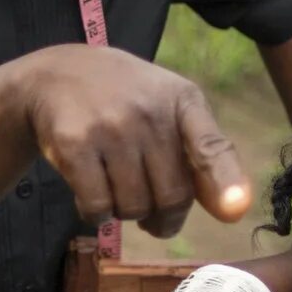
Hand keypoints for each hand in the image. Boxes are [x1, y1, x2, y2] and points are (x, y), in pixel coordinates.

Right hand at [17, 45, 252, 236]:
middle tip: (150, 212)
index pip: (209, 145)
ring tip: (116, 187)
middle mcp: (149, 111)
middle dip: (163, 216)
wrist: (56, 74)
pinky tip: (91, 190)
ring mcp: (109, 126)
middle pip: (172, 196)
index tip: (235, 210)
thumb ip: (203, 153)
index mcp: (182, 100)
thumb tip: (234, 212)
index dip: (224, 180)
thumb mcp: (169, 107)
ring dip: (126, 213)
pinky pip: (97, 206)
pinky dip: (96, 213)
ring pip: (133, 208)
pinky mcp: (73, 144)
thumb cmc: (125, 100)